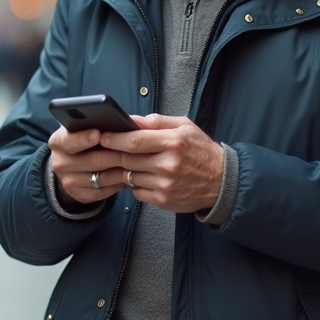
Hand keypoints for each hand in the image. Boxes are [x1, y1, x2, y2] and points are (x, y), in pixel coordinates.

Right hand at [47, 125, 127, 208]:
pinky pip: (105, 190)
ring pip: (102, 177)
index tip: (98, 134)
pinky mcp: (80, 195)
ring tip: (138, 162)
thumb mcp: (82, 129)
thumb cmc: (84, 142)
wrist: (71, 167)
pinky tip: (130, 175)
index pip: (69, 140)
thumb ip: (96, 124)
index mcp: (58, 142)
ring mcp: (69, 181)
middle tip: (134, 149)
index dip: (84, 138)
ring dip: (122, 170)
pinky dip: (119, 183)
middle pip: (92, 160)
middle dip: (115, 154)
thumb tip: (121, 123)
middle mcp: (60, 163)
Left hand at [98, 113, 224, 212]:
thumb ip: (156, 122)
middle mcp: (168, 164)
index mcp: (173, 142)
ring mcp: (165, 185)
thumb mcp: (184, 127)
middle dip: (108, 155)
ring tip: (114, 163)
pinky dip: (133, 184)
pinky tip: (137, 177)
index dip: (113, 138)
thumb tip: (130, 119)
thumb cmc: (201, 151)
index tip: (100, 136)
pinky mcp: (163, 200)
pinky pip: (137, 192)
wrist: (222, 181)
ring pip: (129, 177)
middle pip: (127, 159)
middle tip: (97, 150)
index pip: (134, 140)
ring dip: (119, 170)